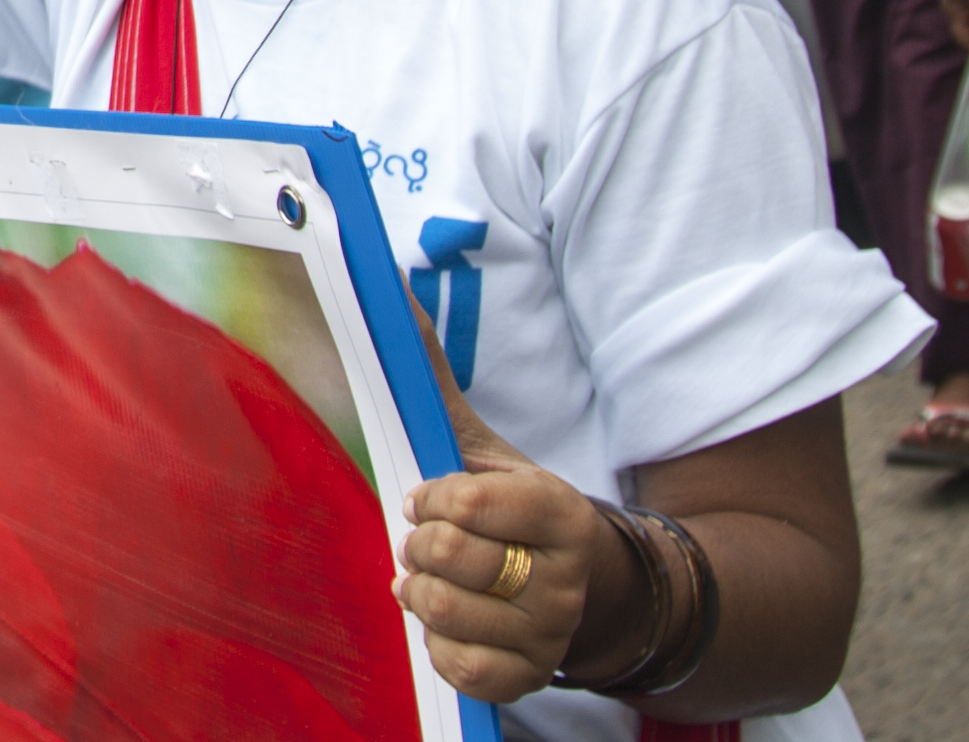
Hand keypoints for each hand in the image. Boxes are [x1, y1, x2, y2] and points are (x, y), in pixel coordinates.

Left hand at [393, 301, 613, 703]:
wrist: (583, 586)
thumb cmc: (514, 510)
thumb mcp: (484, 445)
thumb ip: (432, 374)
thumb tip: (385, 288)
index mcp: (559, 509)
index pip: (471, 501)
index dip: (433, 498)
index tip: (429, 495)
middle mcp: (564, 576)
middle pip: (450, 558)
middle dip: (419, 544)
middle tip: (427, 538)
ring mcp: (550, 633)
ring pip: (445, 612)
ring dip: (420, 592)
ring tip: (433, 577)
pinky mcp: (529, 679)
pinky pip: (456, 665)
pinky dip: (437, 642)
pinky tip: (451, 619)